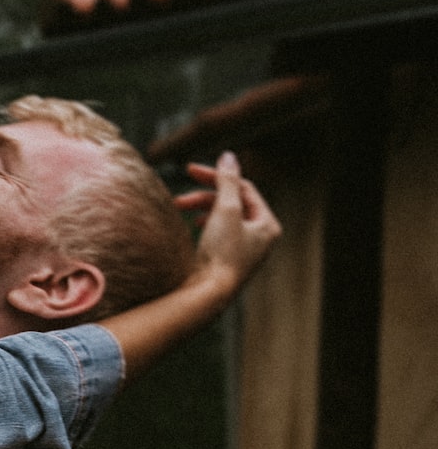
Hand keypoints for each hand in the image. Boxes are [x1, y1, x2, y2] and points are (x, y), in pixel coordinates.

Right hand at [175, 152, 281, 294]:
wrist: (210, 292)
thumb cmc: (222, 253)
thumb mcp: (226, 209)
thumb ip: (227, 180)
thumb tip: (228, 156)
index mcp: (268, 224)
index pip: (243, 188)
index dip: (217, 176)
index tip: (190, 171)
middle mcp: (260, 236)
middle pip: (231, 202)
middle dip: (204, 196)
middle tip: (180, 198)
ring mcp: (244, 247)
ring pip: (222, 215)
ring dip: (200, 208)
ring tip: (179, 209)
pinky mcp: (228, 257)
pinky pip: (217, 230)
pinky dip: (202, 223)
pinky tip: (191, 224)